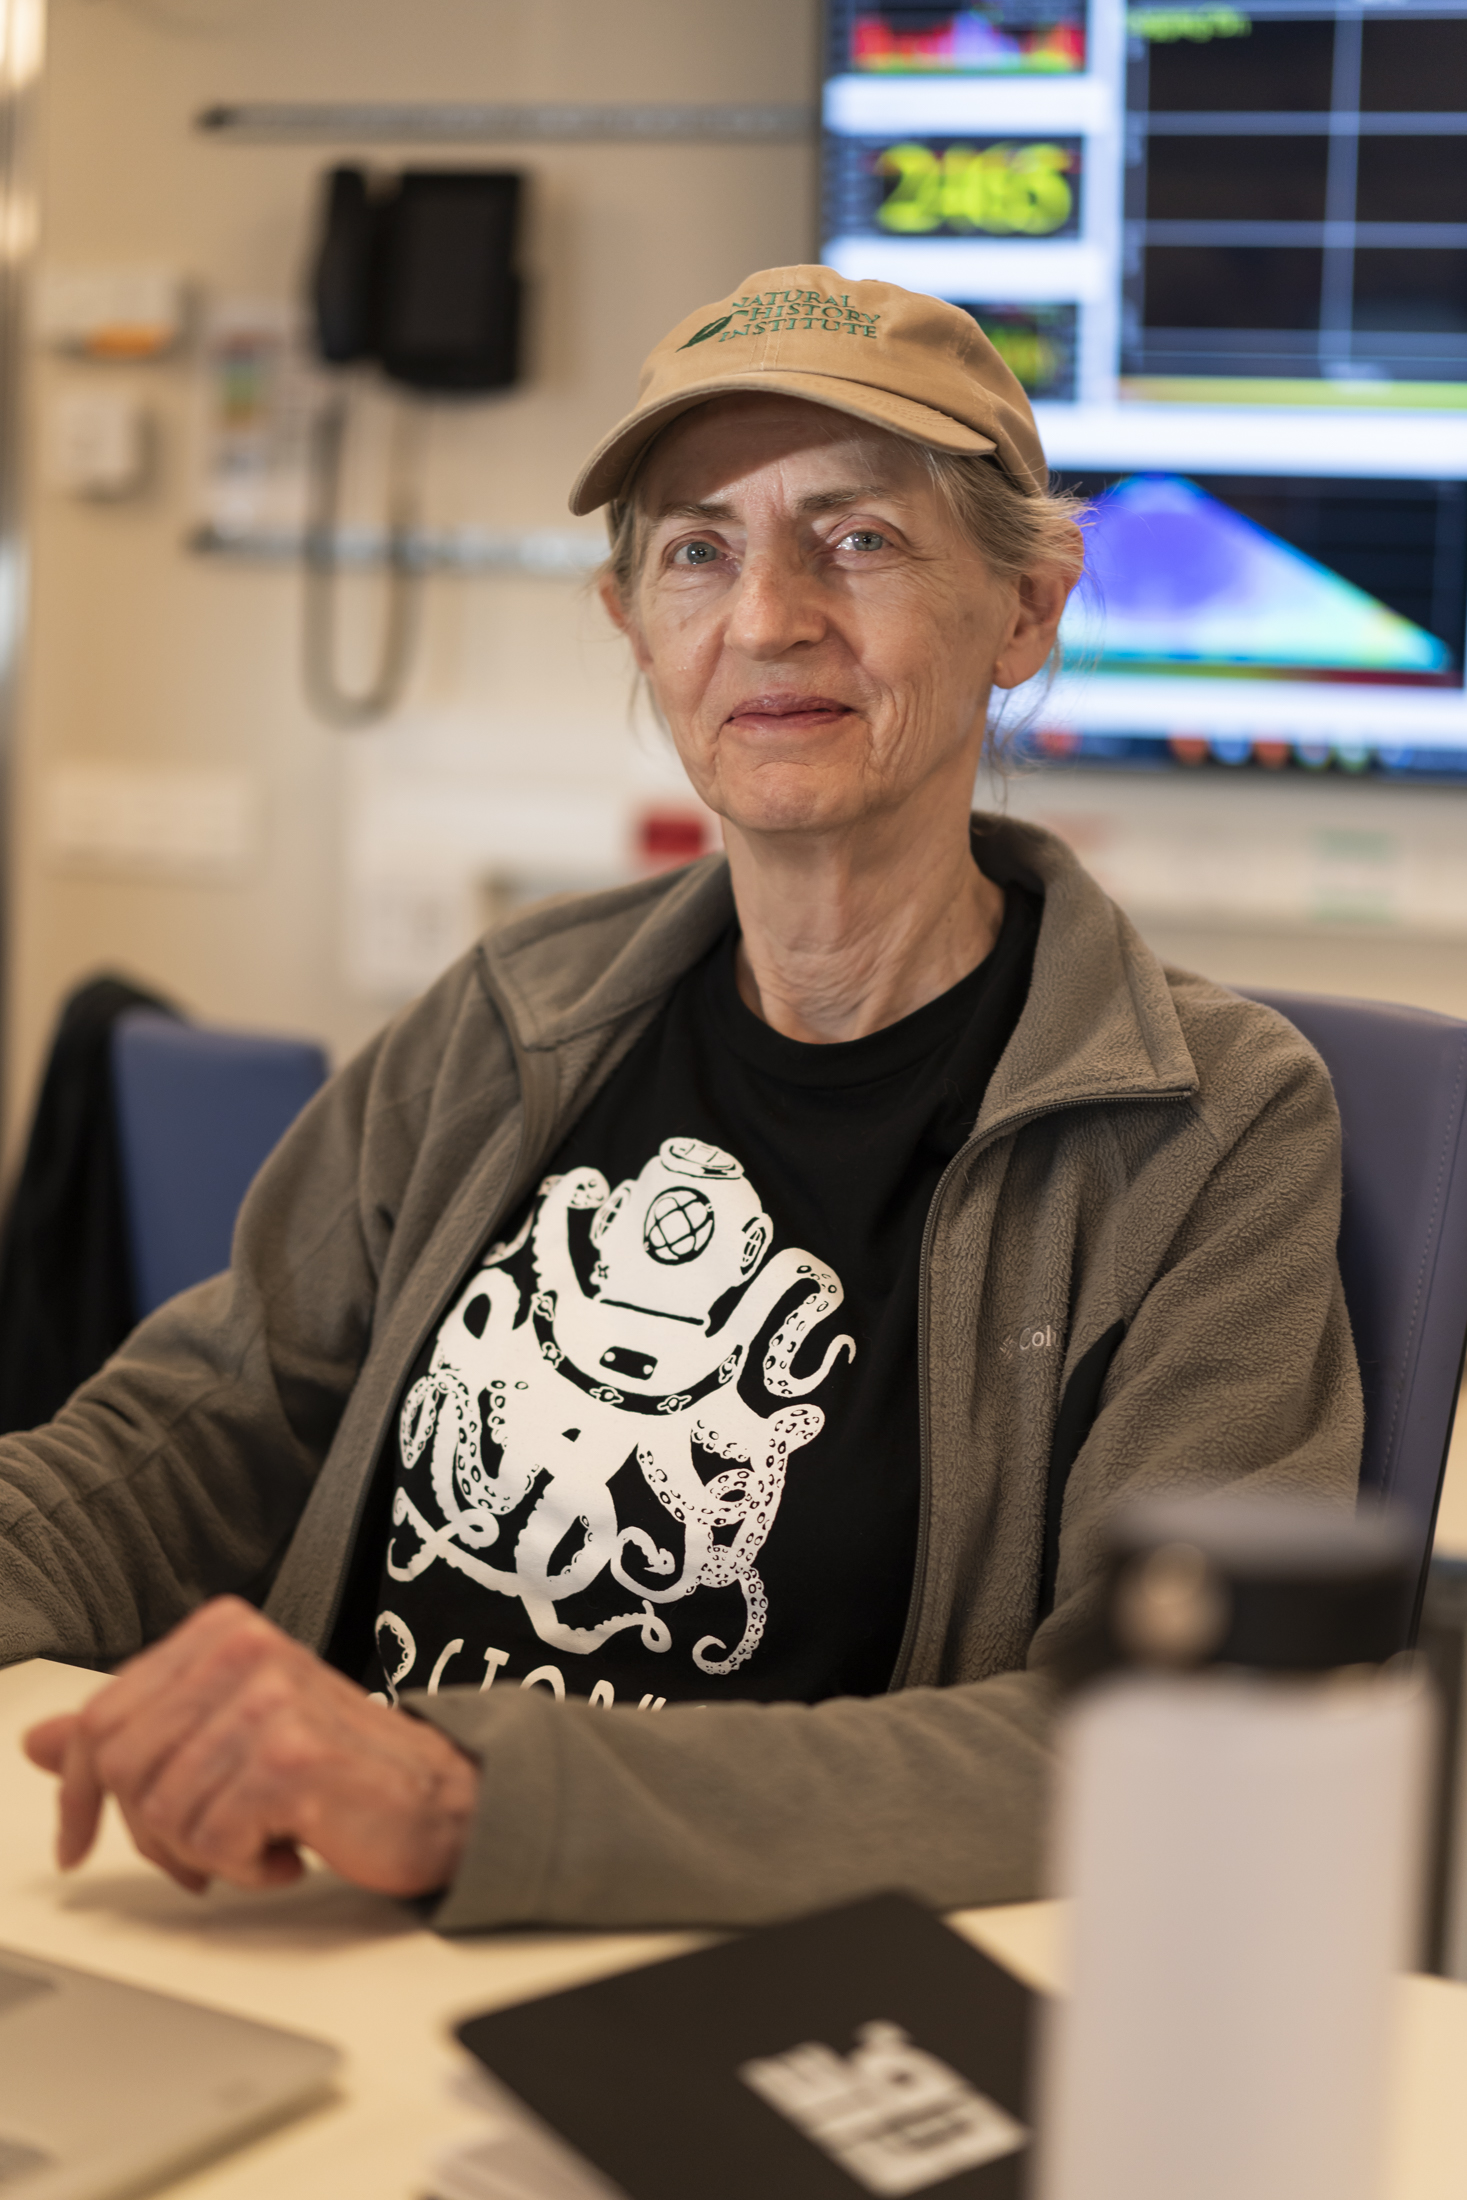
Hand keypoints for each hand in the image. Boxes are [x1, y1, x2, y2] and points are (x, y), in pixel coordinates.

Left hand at [21, 1598, 478, 1897]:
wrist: (442, 1800)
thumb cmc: (337, 1770)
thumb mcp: (225, 1737)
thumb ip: (138, 1733)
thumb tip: (41, 1742)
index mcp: (223, 1632)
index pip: (103, 1715)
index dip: (77, 1791)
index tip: (76, 1841)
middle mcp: (244, 1650)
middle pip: (121, 1767)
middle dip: (152, 1832)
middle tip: (205, 1849)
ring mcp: (267, 1700)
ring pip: (162, 1812)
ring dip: (207, 1853)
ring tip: (261, 1838)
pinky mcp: (289, 1758)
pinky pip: (212, 1841)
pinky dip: (246, 1868)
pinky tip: (290, 1850)